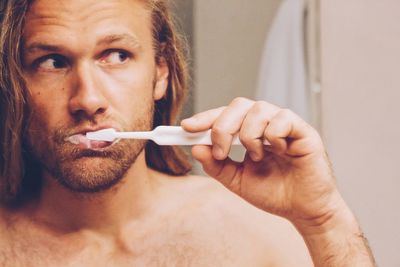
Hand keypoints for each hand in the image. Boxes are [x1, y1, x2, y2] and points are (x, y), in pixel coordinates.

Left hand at [181, 97, 345, 232]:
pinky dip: (273, 136)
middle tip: (221, 151)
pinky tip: (279, 152)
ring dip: (249, 135)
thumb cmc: (273, 193)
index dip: (205, 118)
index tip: (186, 127)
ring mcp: (284, 124)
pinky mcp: (303, 130)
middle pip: (239, 105)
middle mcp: (265, 123)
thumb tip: (196, 148)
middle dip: (223, 127)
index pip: (225, 115)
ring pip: (258, 109)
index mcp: (249, 132)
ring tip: (256, 157)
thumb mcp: (237, 181)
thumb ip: (216, 165)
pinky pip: (283, 118)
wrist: (303, 210)